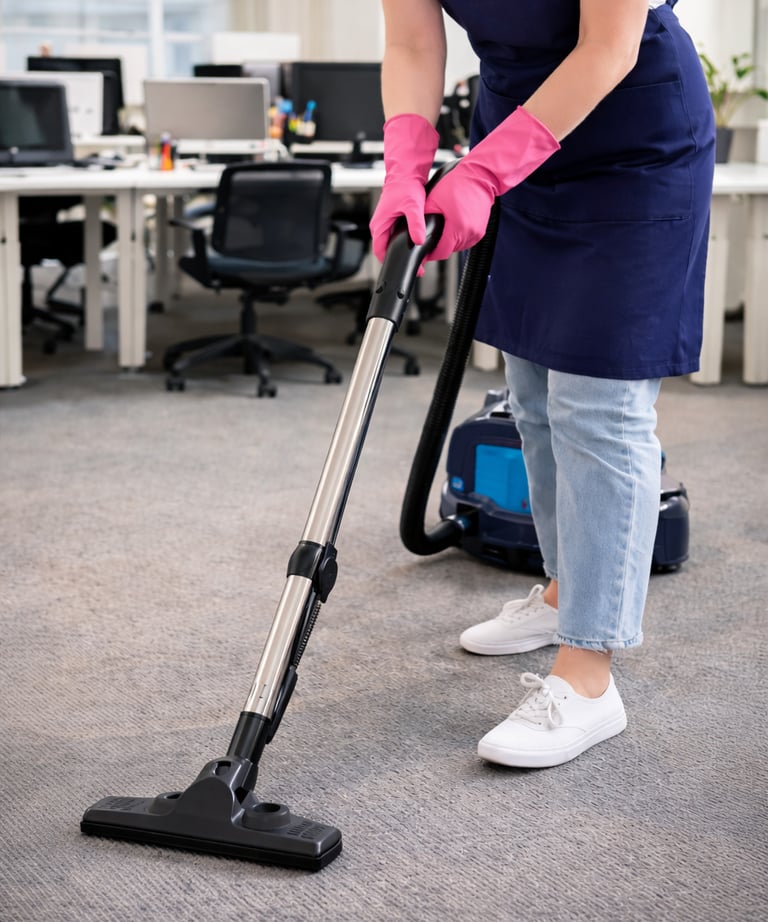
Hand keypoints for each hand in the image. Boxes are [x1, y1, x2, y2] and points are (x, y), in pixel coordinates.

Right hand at [370, 177, 427, 262]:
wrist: (406, 172)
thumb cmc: (405, 186)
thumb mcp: (413, 207)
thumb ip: (416, 225)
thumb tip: (418, 240)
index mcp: (379, 225)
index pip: (380, 252)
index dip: (391, 261)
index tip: (405, 266)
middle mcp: (380, 225)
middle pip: (386, 249)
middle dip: (399, 257)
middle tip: (417, 265)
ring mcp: (385, 223)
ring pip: (391, 243)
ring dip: (402, 249)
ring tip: (418, 255)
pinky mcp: (392, 220)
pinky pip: (395, 236)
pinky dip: (404, 241)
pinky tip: (415, 243)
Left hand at [422, 107, 559, 261]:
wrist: (480, 176)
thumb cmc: (457, 184)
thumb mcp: (433, 200)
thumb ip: (423, 220)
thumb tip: (415, 233)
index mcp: (457, 228)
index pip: (440, 253)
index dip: (431, 253)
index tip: (425, 249)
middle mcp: (469, 233)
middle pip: (449, 250)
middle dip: (440, 244)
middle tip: (433, 232)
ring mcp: (477, 233)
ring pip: (458, 247)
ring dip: (450, 241)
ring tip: (445, 225)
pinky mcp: (481, 232)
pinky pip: (466, 241)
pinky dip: (459, 236)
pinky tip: (455, 224)